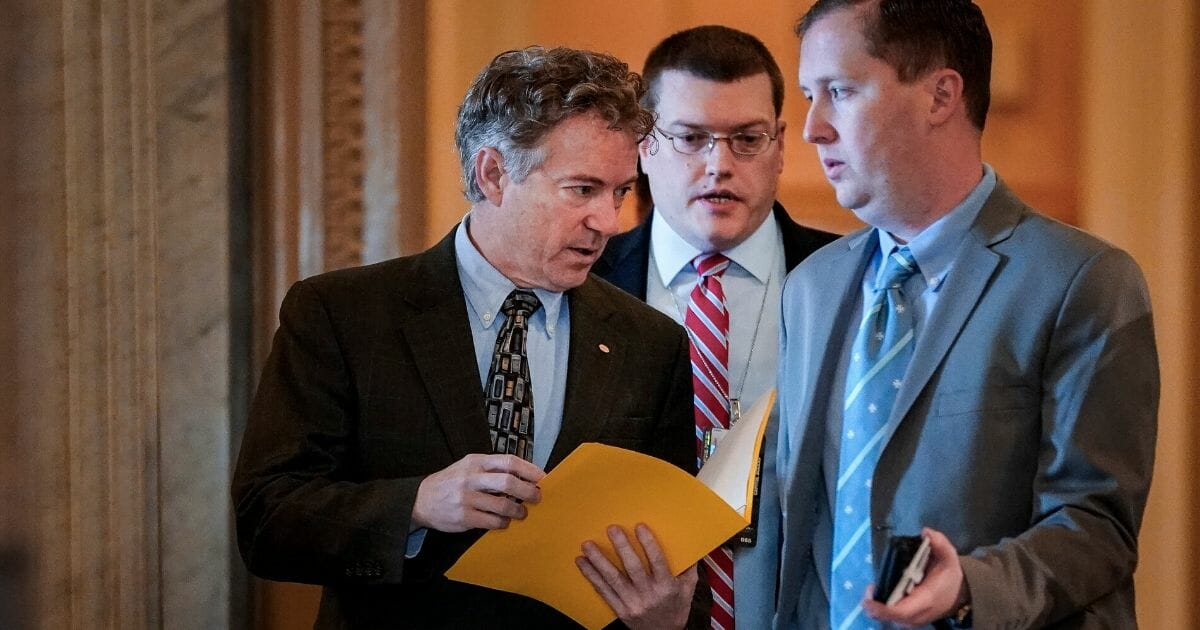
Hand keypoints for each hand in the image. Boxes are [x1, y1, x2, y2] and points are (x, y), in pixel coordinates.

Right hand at [411, 453, 543, 531]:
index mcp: (476, 461)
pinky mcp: (464, 517)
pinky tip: (504, 522)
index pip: (509, 462)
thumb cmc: (451, 482)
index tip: (542, 478)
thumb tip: (523, 476)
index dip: (529, 470)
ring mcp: (467, 498)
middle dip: (528, 491)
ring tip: (522, 512)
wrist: (421, 500)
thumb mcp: (468, 466)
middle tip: (537, 497)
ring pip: (503, 505)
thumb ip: (491, 468)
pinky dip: (503, 523)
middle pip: (508, 483)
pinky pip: (492, 522)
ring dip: (518, 510)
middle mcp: (472, 478)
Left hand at [575, 523, 697, 629]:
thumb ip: (687, 567)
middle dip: (622, 547)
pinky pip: (603, 591)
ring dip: (599, 560)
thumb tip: (687, 543)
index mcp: (667, 587)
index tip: (639, 526)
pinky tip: (582, 562)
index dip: (649, 544)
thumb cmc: (676, 608)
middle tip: (612, 528)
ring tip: (588, 545)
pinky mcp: (620, 609)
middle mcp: (649, 595)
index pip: (658, 562)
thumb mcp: (687, 589)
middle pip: (633, 568)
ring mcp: (632, 603)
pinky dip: (591, 576)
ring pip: (613, 579)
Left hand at [862, 527, 965, 627]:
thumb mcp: (949, 557)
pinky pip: (892, 618)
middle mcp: (918, 614)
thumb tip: (926, 532)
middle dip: (875, 607)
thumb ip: (940, 543)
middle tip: (870, 589)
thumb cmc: (949, 576)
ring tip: (872, 591)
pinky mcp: (909, 619)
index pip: (901, 611)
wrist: (958, 594)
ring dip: (877, 608)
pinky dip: (882, 609)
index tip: (869, 597)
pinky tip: (878, 595)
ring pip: (889, 620)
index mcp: (926, 599)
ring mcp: (913, 619)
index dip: (882, 608)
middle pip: (891, 618)